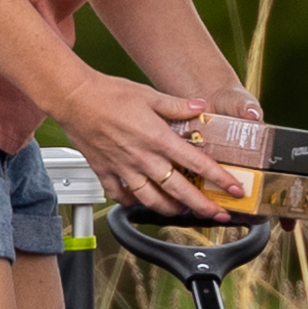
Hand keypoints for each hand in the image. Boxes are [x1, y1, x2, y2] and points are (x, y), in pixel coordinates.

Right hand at [61, 76, 250, 222]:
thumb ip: (177, 105)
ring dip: (170, 210)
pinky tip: (139, 202)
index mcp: (158, 139)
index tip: (234, 189)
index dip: (220, 179)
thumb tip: (199, 107)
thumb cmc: (108, 93)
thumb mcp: (149, 94)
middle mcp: (143, 159)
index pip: (197, 164)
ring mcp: (124, 169)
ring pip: (152, 200)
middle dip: (203, 206)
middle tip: (218, 215)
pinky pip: (121, 196)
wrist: (73, 98)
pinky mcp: (105, 172)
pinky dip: (132, 202)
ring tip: (182, 211)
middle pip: (179, 191)